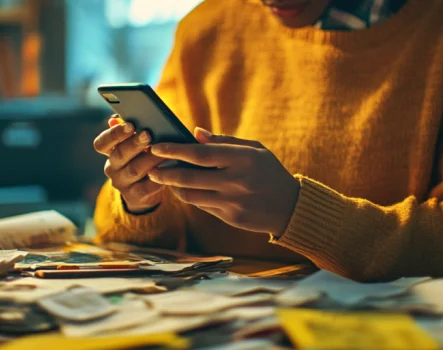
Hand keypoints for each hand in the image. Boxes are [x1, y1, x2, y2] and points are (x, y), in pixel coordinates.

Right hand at [93, 115, 165, 212]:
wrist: (146, 194)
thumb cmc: (143, 161)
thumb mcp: (136, 147)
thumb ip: (130, 132)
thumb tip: (117, 118)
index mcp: (109, 152)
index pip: (101, 143)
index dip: (114, 134)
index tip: (130, 124)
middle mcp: (112, 168)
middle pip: (119, 154)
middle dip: (134, 143)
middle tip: (148, 134)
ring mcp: (122, 183)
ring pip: (134, 170)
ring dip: (150, 159)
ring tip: (164, 151)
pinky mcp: (135, 196)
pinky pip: (146, 186)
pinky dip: (158, 177)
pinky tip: (169, 169)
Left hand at [148, 128, 299, 235]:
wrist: (290, 207)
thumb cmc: (269, 172)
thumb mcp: (254, 149)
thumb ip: (224, 141)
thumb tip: (195, 134)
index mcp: (242, 159)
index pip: (200, 154)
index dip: (175, 150)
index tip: (157, 146)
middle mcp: (235, 181)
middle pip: (189, 177)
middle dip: (165, 172)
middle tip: (152, 168)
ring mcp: (232, 201)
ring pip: (191, 195)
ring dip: (174, 186)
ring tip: (165, 178)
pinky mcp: (230, 217)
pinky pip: (201, 206)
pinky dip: (189, 196)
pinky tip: (183, 189)